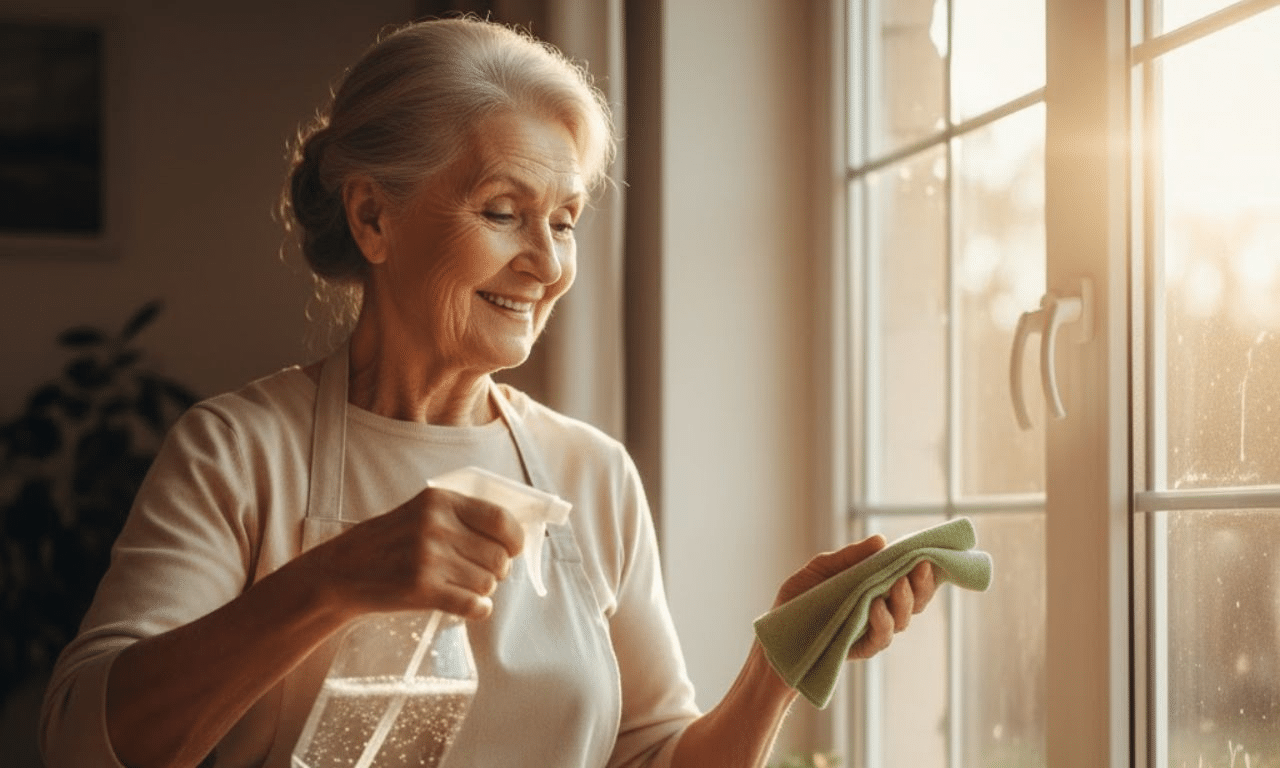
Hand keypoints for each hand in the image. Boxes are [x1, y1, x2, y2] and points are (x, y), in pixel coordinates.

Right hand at [301, 485, 524, 620]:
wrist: (342, 572)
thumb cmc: (387, 543)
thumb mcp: (421, 513)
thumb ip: (461, 517)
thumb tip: (512, 535)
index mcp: (440, 501)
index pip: (502, 519)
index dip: (515, 540)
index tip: (512, 550)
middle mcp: (436, 526)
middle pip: (498, 556)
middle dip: (496, 570)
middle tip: (479, 573)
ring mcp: (429, 558)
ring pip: (488, 583)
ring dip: (481, 590)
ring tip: (461, 586)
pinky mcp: (422, 589)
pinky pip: (474, 604)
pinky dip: (478, 609)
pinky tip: (469, 606)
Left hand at [773, 535, 938, 659]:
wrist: (774, 634)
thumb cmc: (798, 599)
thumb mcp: (821, 569)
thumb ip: (850, 557)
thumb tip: (881, 540)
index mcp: (874, 590)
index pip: (908, 581)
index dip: (922, 571)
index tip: (926, 555)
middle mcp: (878, 612)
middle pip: (913, 602)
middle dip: (922, 585)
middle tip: (920, 566)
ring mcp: (870, 631)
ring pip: (901, 620)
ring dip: (904, 602)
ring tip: (899, 584)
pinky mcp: (859, 649)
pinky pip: (879, 639)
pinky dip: (882, 623)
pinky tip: (877, 608)